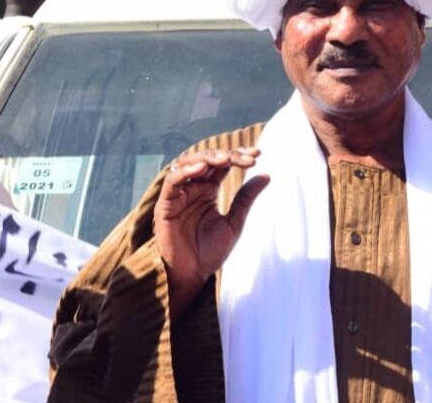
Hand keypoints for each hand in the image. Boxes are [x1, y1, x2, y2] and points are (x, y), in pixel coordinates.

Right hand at [154, 148, 268, 320]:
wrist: (192, 277)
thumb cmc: (210, 252)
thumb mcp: (234, 222)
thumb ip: (246, 198)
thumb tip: (266, 174)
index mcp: (208, 190)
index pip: (223, 164)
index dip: (239, 155)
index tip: (258, 154)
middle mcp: (193, 188)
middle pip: (208, 160)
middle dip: (228, 155)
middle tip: (248, 158)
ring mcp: (178, 195)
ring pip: (188, 164)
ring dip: (208, 158)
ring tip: (226, 159)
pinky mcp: (165, 205)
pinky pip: (172, 182)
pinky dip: (185, 172)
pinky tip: (202, 169)